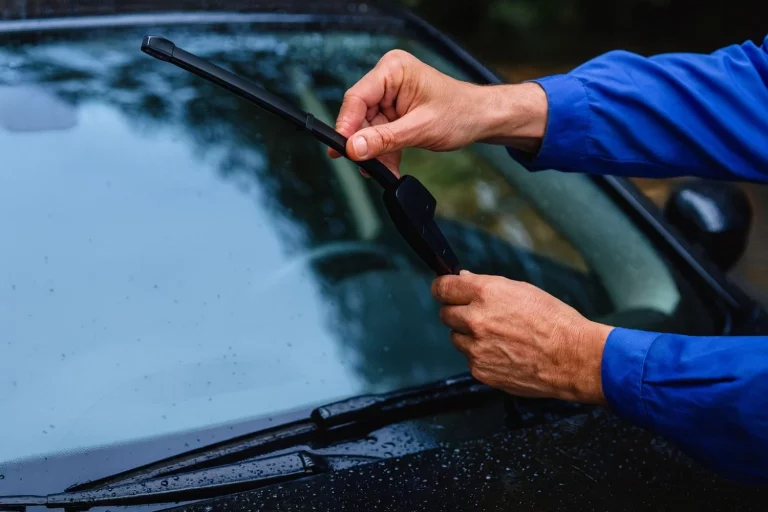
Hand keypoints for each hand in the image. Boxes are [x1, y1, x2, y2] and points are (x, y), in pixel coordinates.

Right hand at [329, 50, 547, 174]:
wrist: (481, 119)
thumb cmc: (460, 113)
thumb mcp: (420, 129)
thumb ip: (385, 139)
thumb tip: (354, 148)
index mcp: (393, 70)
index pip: (357, 97)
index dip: (347, 125)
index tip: (340, 150)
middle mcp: (388, 79)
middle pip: (360, 115)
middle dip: (363, 143)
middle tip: (362, 167)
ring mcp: (390, 96)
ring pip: (369, 129)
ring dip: (374, 152)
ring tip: (381, 172)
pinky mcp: (394, 112)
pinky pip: (380, 134)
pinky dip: (383, 152)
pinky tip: (388, 168)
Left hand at [431, 271, 612, 403]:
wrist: (573, 359)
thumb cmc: (554, 322)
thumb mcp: (522, 291)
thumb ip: (486, 286)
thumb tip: (463, 281)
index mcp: (485, 293)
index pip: (442, 287)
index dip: (442, 288)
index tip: (444, 291)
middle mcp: (475, 319)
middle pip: (445, 314)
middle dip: (457, 312)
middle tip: (478, 316)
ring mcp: (475, 348)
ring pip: (456, 338)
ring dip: (469, 336)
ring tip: (499, 338)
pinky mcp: (480, 370)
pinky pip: (470, 359)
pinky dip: (482, 356)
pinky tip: (505, 353)